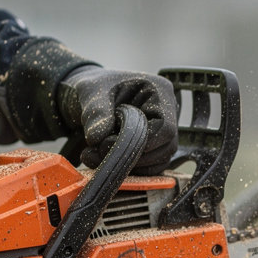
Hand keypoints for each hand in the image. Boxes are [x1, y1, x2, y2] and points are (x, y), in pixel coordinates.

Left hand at [57, 67, 178, 171]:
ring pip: (159, 160)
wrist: (90, 98)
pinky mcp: (155, 147)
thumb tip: (98, 139)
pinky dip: (130, 169)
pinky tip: (106, 160)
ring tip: (94, 156)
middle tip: (98, 151)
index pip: (165, 126)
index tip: (110, 144)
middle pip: (166, 146)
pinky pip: (151, 167)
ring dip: (129, 165)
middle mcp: (167, 111)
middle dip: (132, 156)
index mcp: (158, 91)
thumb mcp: (91, 92)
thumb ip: (96, 112)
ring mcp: (163, 131)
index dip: (142, 142)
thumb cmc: (95, 88)